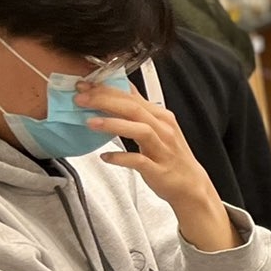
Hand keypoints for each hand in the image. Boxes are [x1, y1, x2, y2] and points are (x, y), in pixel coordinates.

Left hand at [79, 83, 233, 251]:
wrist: (189, 184)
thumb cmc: (170, 156)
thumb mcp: (158, 127)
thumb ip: (139, 110)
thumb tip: (120, 90)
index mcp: (161, 117)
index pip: (133, 97)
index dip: (107, 89)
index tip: (85, 86)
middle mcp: (163, 130)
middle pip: (135, 109)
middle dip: (106, 101)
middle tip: (81, 99)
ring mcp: (162, 149)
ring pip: (141, 130)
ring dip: (114, 124)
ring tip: (90, 122)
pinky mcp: (159, 169)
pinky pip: (139, 161)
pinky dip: (122, 158)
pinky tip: (106, 157)